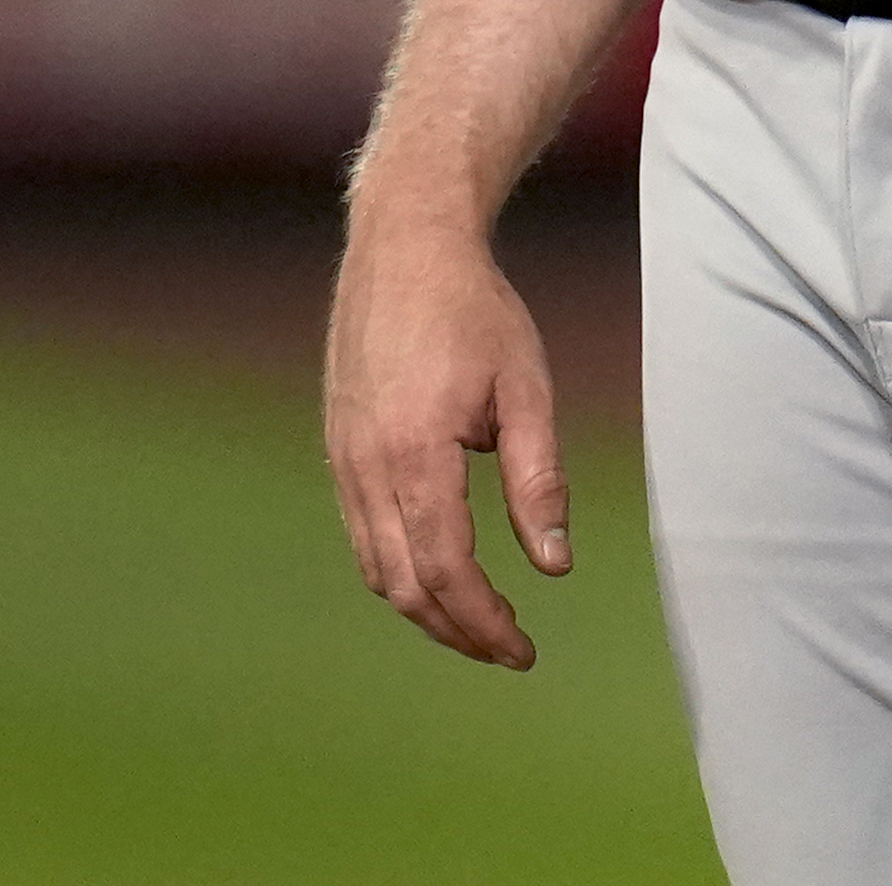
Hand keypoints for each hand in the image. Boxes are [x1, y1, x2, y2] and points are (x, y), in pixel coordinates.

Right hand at [323, 215, 570, 668]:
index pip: (445, 570)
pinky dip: (397, 568)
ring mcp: (343, 454)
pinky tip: (437, 568)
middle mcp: (366, 462)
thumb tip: (553, 565)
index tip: (523, 649)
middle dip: (456, 630)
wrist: (403, 243)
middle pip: (403, 584)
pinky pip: (360, 531)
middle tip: (508, 649)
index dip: (485, 623)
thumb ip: (539, 482)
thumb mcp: (527, 390)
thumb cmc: (473, 309)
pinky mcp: (337, 444)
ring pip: (374, 566)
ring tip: (478, 621)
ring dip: (424, 607)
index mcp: (415, 451)